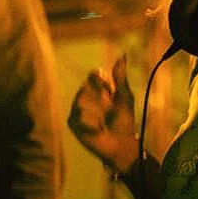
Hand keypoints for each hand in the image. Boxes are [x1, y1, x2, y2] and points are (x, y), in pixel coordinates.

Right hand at [68, 54, 138, 173]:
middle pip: (85, 86)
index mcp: (97, 88)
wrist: (120, 143)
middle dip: (100, 99)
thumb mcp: (124, 97)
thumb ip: (120, 77)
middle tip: (109, 109)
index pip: (92, 75)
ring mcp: (77, 109)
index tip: (109, 91)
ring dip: (97, 111)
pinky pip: (78, 115)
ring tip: (104, 121)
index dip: (100, 81)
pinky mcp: (73, 123)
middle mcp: (85, 96)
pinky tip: (98, 129)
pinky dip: (91, 122)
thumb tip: (122, 55)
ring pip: (81, 99)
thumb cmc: (124, 120)